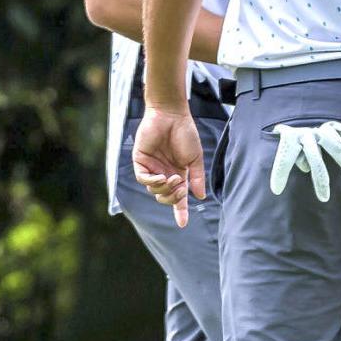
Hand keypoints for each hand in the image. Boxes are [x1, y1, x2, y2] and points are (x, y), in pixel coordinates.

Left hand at [132, 106, 205, 227]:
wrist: (172, 116)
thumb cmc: (185, 133)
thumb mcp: (194, 158)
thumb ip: (196, 177)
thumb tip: (200, 196)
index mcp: (178, 174)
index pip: (178, 197)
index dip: (180, 211)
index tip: (183, 224)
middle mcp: (164, 173)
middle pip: (164, 197)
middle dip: (173, 198)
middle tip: (180, 189)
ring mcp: (151, 168)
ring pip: (153, 190)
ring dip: (164, 188)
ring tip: (173, 177)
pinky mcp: (140, 162)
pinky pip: (143, 179)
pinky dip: (151, 182)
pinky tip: (160, 177)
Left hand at [269, 121, 340, 201]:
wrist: (294, 123)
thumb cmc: (290, 145)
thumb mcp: (285, 153)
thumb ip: (292, 161)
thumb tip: (306, 167)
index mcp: (289, 141)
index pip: (284, 159)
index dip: (279, 174)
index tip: (277, 191)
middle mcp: (305, 134)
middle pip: (314, 157)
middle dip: (320, 179)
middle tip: (324, 198)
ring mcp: (319, 129)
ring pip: (335, 144)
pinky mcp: (331, 126)